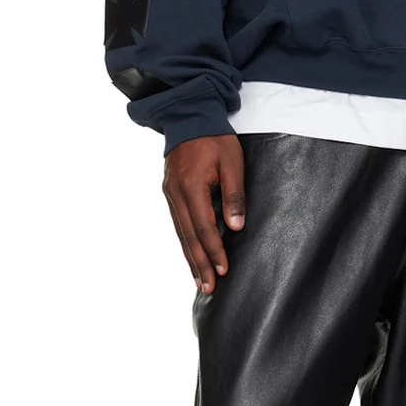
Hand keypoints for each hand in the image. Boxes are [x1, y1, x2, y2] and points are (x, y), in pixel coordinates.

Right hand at [162, 135, 246, 293]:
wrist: (189, 117)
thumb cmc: (215, 138)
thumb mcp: (232, 162)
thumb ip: (234, 194)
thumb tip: (236, 226)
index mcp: (191, 186)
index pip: (204, 226)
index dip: (213, 250)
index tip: (223, 269)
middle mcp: (176, 193)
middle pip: (188, 236)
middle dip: (200, 264)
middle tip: (209, 288)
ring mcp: (170, 194)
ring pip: (180, 233)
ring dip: (190, 258)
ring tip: (200, 281)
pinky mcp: (170, 193)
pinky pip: (177, 224)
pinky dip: (185, 243)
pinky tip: (191, 256)